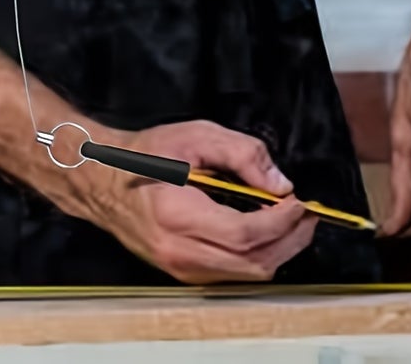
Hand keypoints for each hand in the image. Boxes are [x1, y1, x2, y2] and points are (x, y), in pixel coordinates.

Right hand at [75, 120, 316, 282]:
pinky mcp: (182, 273)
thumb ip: (242, 153)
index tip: (301, 203)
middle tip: (308, 216)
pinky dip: (256, 258)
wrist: (102, 178)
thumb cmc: (146, 153)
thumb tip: (280, 185)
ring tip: (291, 224)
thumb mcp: (195, 135)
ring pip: (246, 275)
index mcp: (179, 214)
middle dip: (290, 241)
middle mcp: (179, 250)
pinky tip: (264, 234)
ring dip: (277, 252)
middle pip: (253, 262)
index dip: (281, 221)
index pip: (245, 233)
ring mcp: (180, 268)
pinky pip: (232, 275)